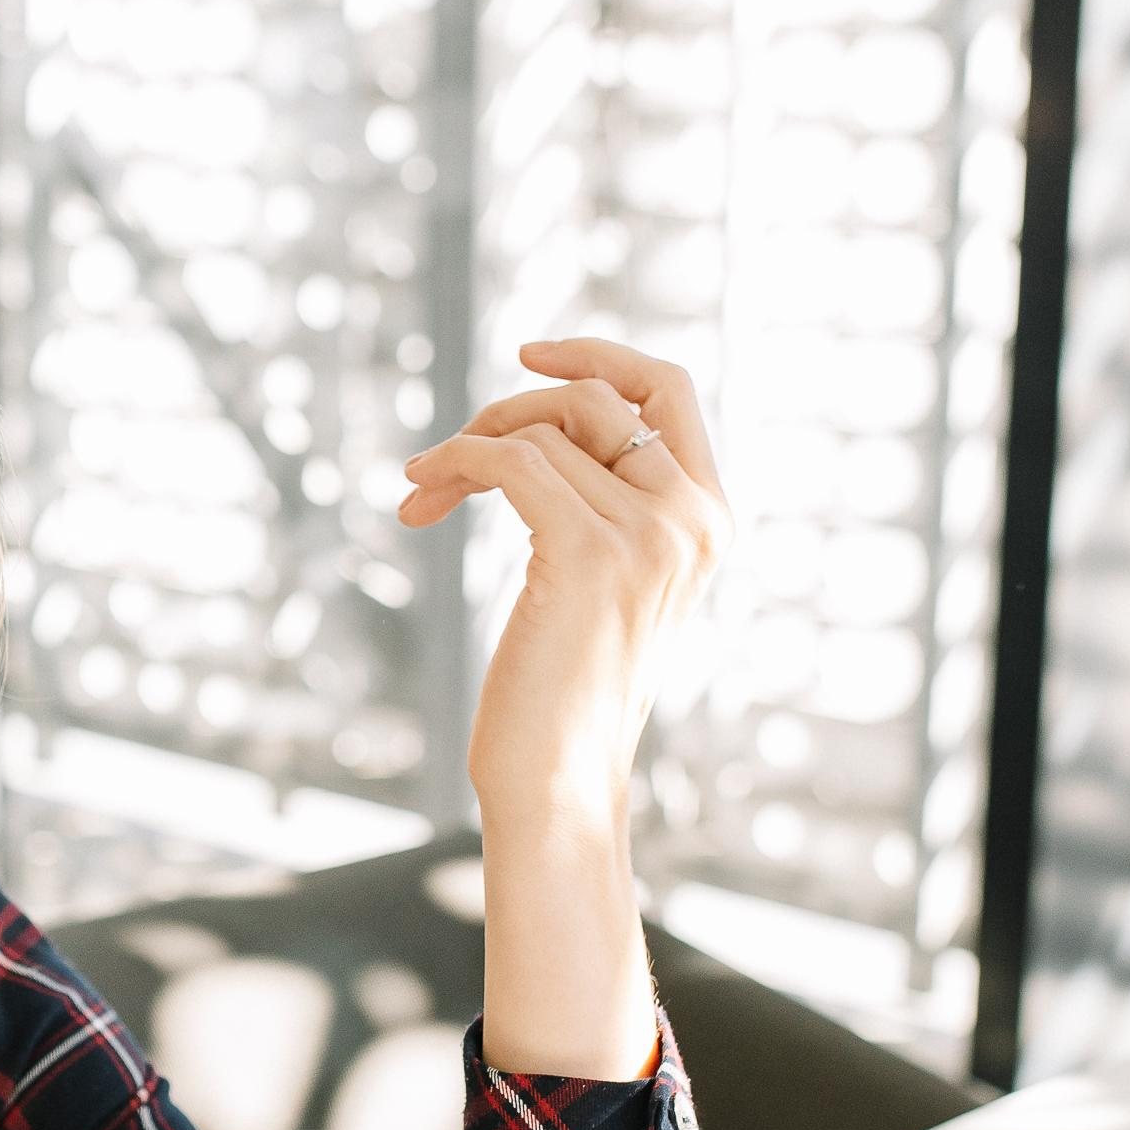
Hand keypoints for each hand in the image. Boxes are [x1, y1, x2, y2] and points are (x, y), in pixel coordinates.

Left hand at [396, 338, 731, 832]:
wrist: (559, 777)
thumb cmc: (566, 689)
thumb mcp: (606, 581)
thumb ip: (607, 504)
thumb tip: (539, 430)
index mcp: (710, 518)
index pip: (670, 390)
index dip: (600, 353)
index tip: (529, 353)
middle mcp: (693, 517)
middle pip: (593, 398)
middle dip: (507, 412)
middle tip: (443, 460)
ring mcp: (650, 532)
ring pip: (541, 430)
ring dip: (464, 450)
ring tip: (421, 492)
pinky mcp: (590, 551)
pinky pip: (512, 462)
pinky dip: (455, 465)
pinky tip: (419, 500)